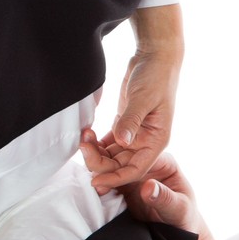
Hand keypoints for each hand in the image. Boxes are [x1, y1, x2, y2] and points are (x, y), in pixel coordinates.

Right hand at [80, 132, 213, 239]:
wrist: (178, 230)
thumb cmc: (184, 218)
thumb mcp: (178, 208)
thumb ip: (164, 198)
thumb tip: (147, 186)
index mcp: (164, 162)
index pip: (139, 157)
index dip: (120, 161)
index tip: (103, 170)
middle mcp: (147, 163)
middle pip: (121, 157)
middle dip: (102, 158)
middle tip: (86, 160)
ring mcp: (134, 173)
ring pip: (110, 164)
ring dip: (94, 165)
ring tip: (80, 167)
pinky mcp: (123, 184)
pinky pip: (106, 178)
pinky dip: (95, 178)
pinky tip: (80, 180)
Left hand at [96, 6, 183, 190]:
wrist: (155, 57)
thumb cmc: (156, 76)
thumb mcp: (143, 98)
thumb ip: (131, 120)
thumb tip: (121, 141)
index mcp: (156, 140)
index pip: (135, 169)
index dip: (116, 178)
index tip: (96, 182)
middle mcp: (146, 142)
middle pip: (120, 165)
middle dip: (99, 162)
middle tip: (82, 147)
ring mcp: (135, 135)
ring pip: (111, 156)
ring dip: (95, 152)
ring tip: (83, 137)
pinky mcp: (125, 125)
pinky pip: (108, 144)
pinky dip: (96, 143)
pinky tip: (86, 135)